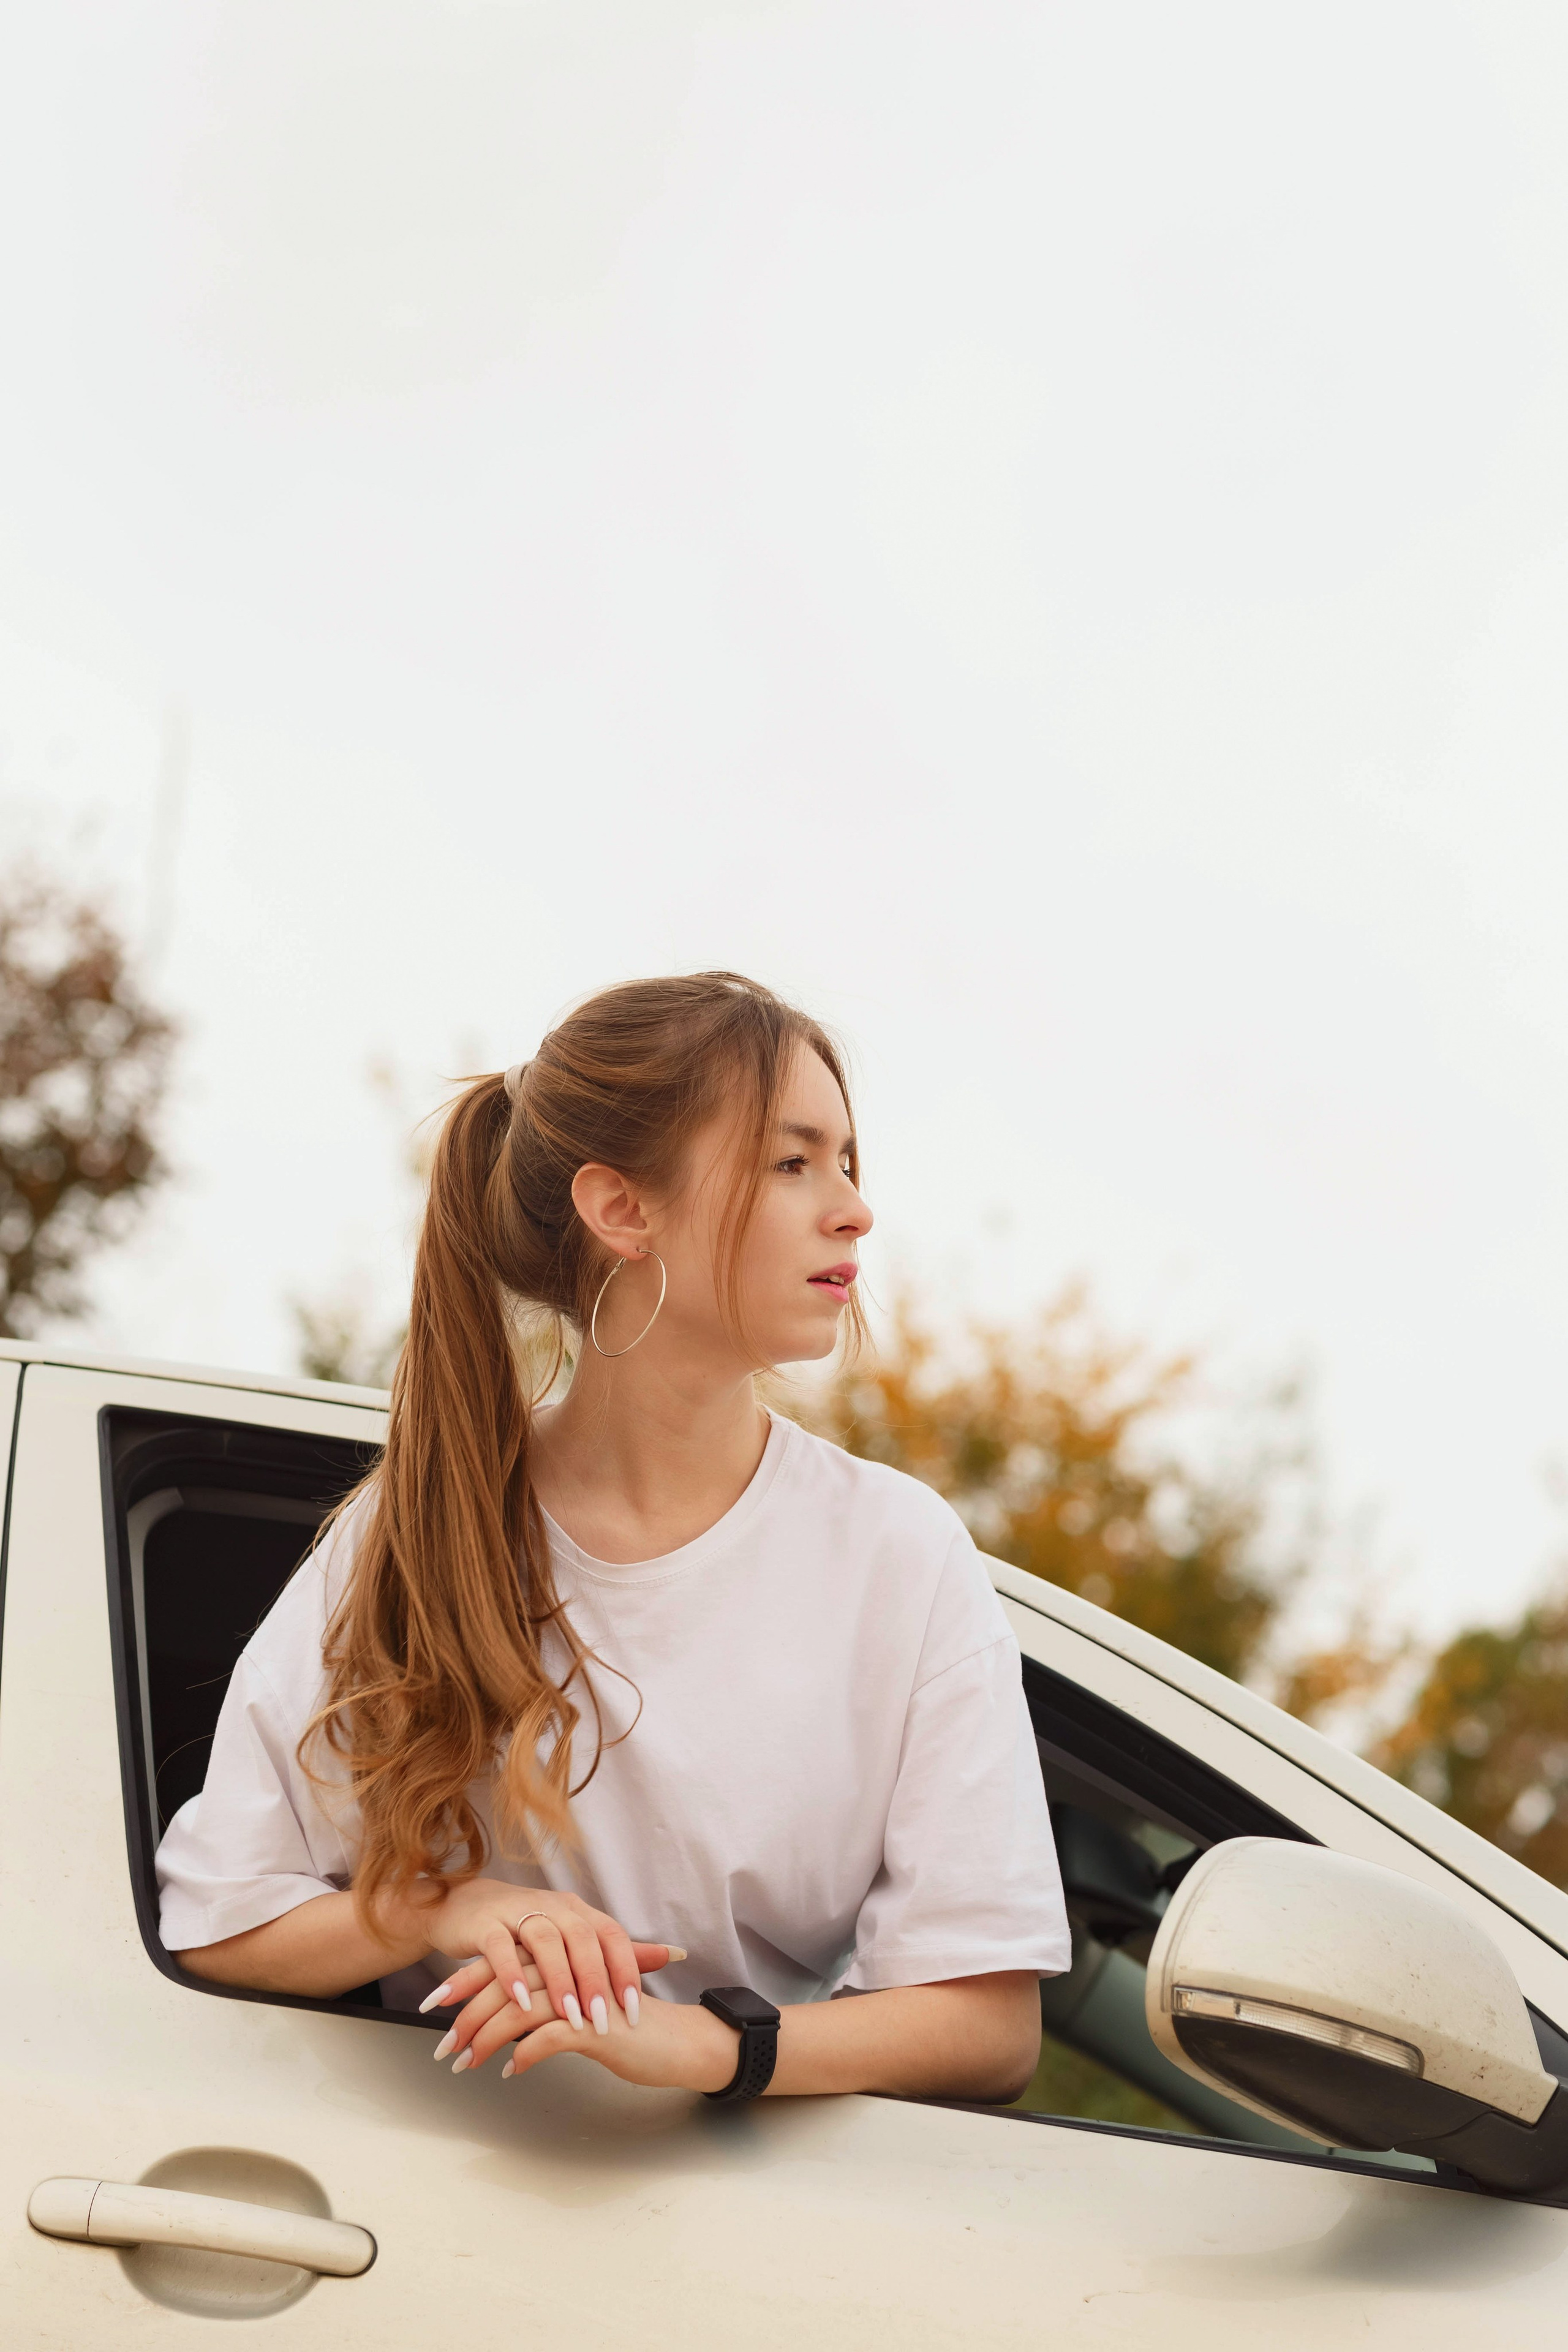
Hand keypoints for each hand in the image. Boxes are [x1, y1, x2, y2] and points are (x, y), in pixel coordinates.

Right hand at [417, 1879, 680, 2035]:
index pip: (611, 1935)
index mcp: (577, 1912)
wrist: (465, 1905)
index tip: (636, 2010)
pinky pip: (500, 1947)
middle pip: (582, 1938)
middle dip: (596, 1981)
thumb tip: (674, 1955)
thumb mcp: (572, 1938)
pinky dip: (511, 1974)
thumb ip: (618, 1951)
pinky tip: (521, 2002)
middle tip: (604, 2021)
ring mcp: (518, 1912)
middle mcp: (553, 1906)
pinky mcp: (486, 1924)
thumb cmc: (524, 1930)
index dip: (626, 1970)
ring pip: (545, 1940)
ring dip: (559, 1980)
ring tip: (569, 2017)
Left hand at [437, 1967, 737, 2093]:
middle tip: (443, 2046)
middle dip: (468, 2015)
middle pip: (505, 1984)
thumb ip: (549, 2005)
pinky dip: (524, 2054)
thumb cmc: (629, 2029)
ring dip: (487, 2037)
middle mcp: (571, 1970)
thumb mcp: (582, 2010)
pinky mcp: (597, 2026)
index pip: (506, 1963)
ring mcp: (584, 1996)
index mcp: (565, 1961)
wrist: (679, 2042)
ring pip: (520, 2009)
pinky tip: (509, 2070)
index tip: (438, 2005)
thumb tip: (510, 2030)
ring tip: (464, 2062)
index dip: (468, 1982)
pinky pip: (549, 2038)